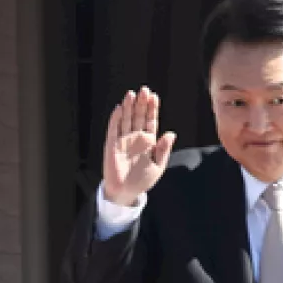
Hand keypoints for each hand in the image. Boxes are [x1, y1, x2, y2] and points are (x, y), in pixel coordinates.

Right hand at [102, 86, 176, 206]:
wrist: (125, 192)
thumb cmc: (142, 181)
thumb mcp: (158, 166)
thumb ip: (163, 150)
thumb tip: (171, 134)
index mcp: (148, 142)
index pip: (150, 121)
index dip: (152, 109)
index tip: (154, 97)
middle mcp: (135, 138)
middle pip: (138, 116)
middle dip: (141, 104)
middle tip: (144, 90)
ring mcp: (123, 140)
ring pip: (126, 120)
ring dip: (128, 107)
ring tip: (131, 94)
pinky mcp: (111, 145)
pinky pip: (113, 129)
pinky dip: (116, 119)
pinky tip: (119, 108)